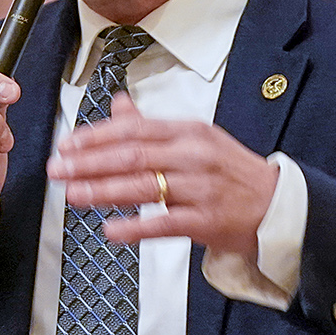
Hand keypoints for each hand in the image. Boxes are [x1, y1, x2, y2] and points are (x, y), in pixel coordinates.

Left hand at [47, 94, 278, 256]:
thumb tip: (116, 104)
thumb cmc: (231, 172)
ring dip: (103, 190)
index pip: (134, 130)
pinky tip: (111, 230)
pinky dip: (135, 227)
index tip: (67, 145)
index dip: (96, 137)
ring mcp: (200, 188)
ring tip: (74, 194)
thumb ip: (151, 126)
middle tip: (59, 169)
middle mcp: (193, 156)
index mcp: (188, 132)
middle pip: (132, 156)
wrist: (276, 205)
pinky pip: (164, 224)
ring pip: (143, 187)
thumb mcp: (195, 139)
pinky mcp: (206, 220)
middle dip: (90, 162)